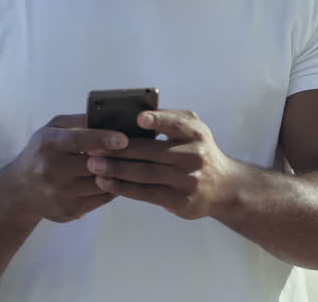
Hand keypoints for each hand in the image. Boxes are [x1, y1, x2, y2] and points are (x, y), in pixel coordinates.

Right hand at [10, 114, 127, 222]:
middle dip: (117, 158)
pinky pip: (101, 199)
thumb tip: (110, 116)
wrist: (21, 189)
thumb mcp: (53, 129)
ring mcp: (59, 194)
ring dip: (118, 174)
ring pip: (101, 184)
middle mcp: (51, 171)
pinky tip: (119, 178)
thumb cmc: (43, 151)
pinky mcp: (69, 212)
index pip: (78, 140)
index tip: (124, 139)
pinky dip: (113, 187)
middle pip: (93, 165)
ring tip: (133, 163)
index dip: (102, 139)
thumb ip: (79, 121)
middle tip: (139, 151)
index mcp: (48, 144)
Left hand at [88, 110, 240, 220]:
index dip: (158, 121)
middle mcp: (194, 155)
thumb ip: (170, 120)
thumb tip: (133, 115)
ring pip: (145, 174)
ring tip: (93, 165)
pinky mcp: (179, 201)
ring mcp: (187, 180)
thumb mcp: (194, 130)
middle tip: (93, 148)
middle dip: (119, 150)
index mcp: (196, 133)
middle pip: (151, 152)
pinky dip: (123, 188)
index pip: (176, 124)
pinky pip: (145, 193)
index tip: (138, 119)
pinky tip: (105, 182)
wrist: (224, 187)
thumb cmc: (199, 151)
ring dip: (116, 170)